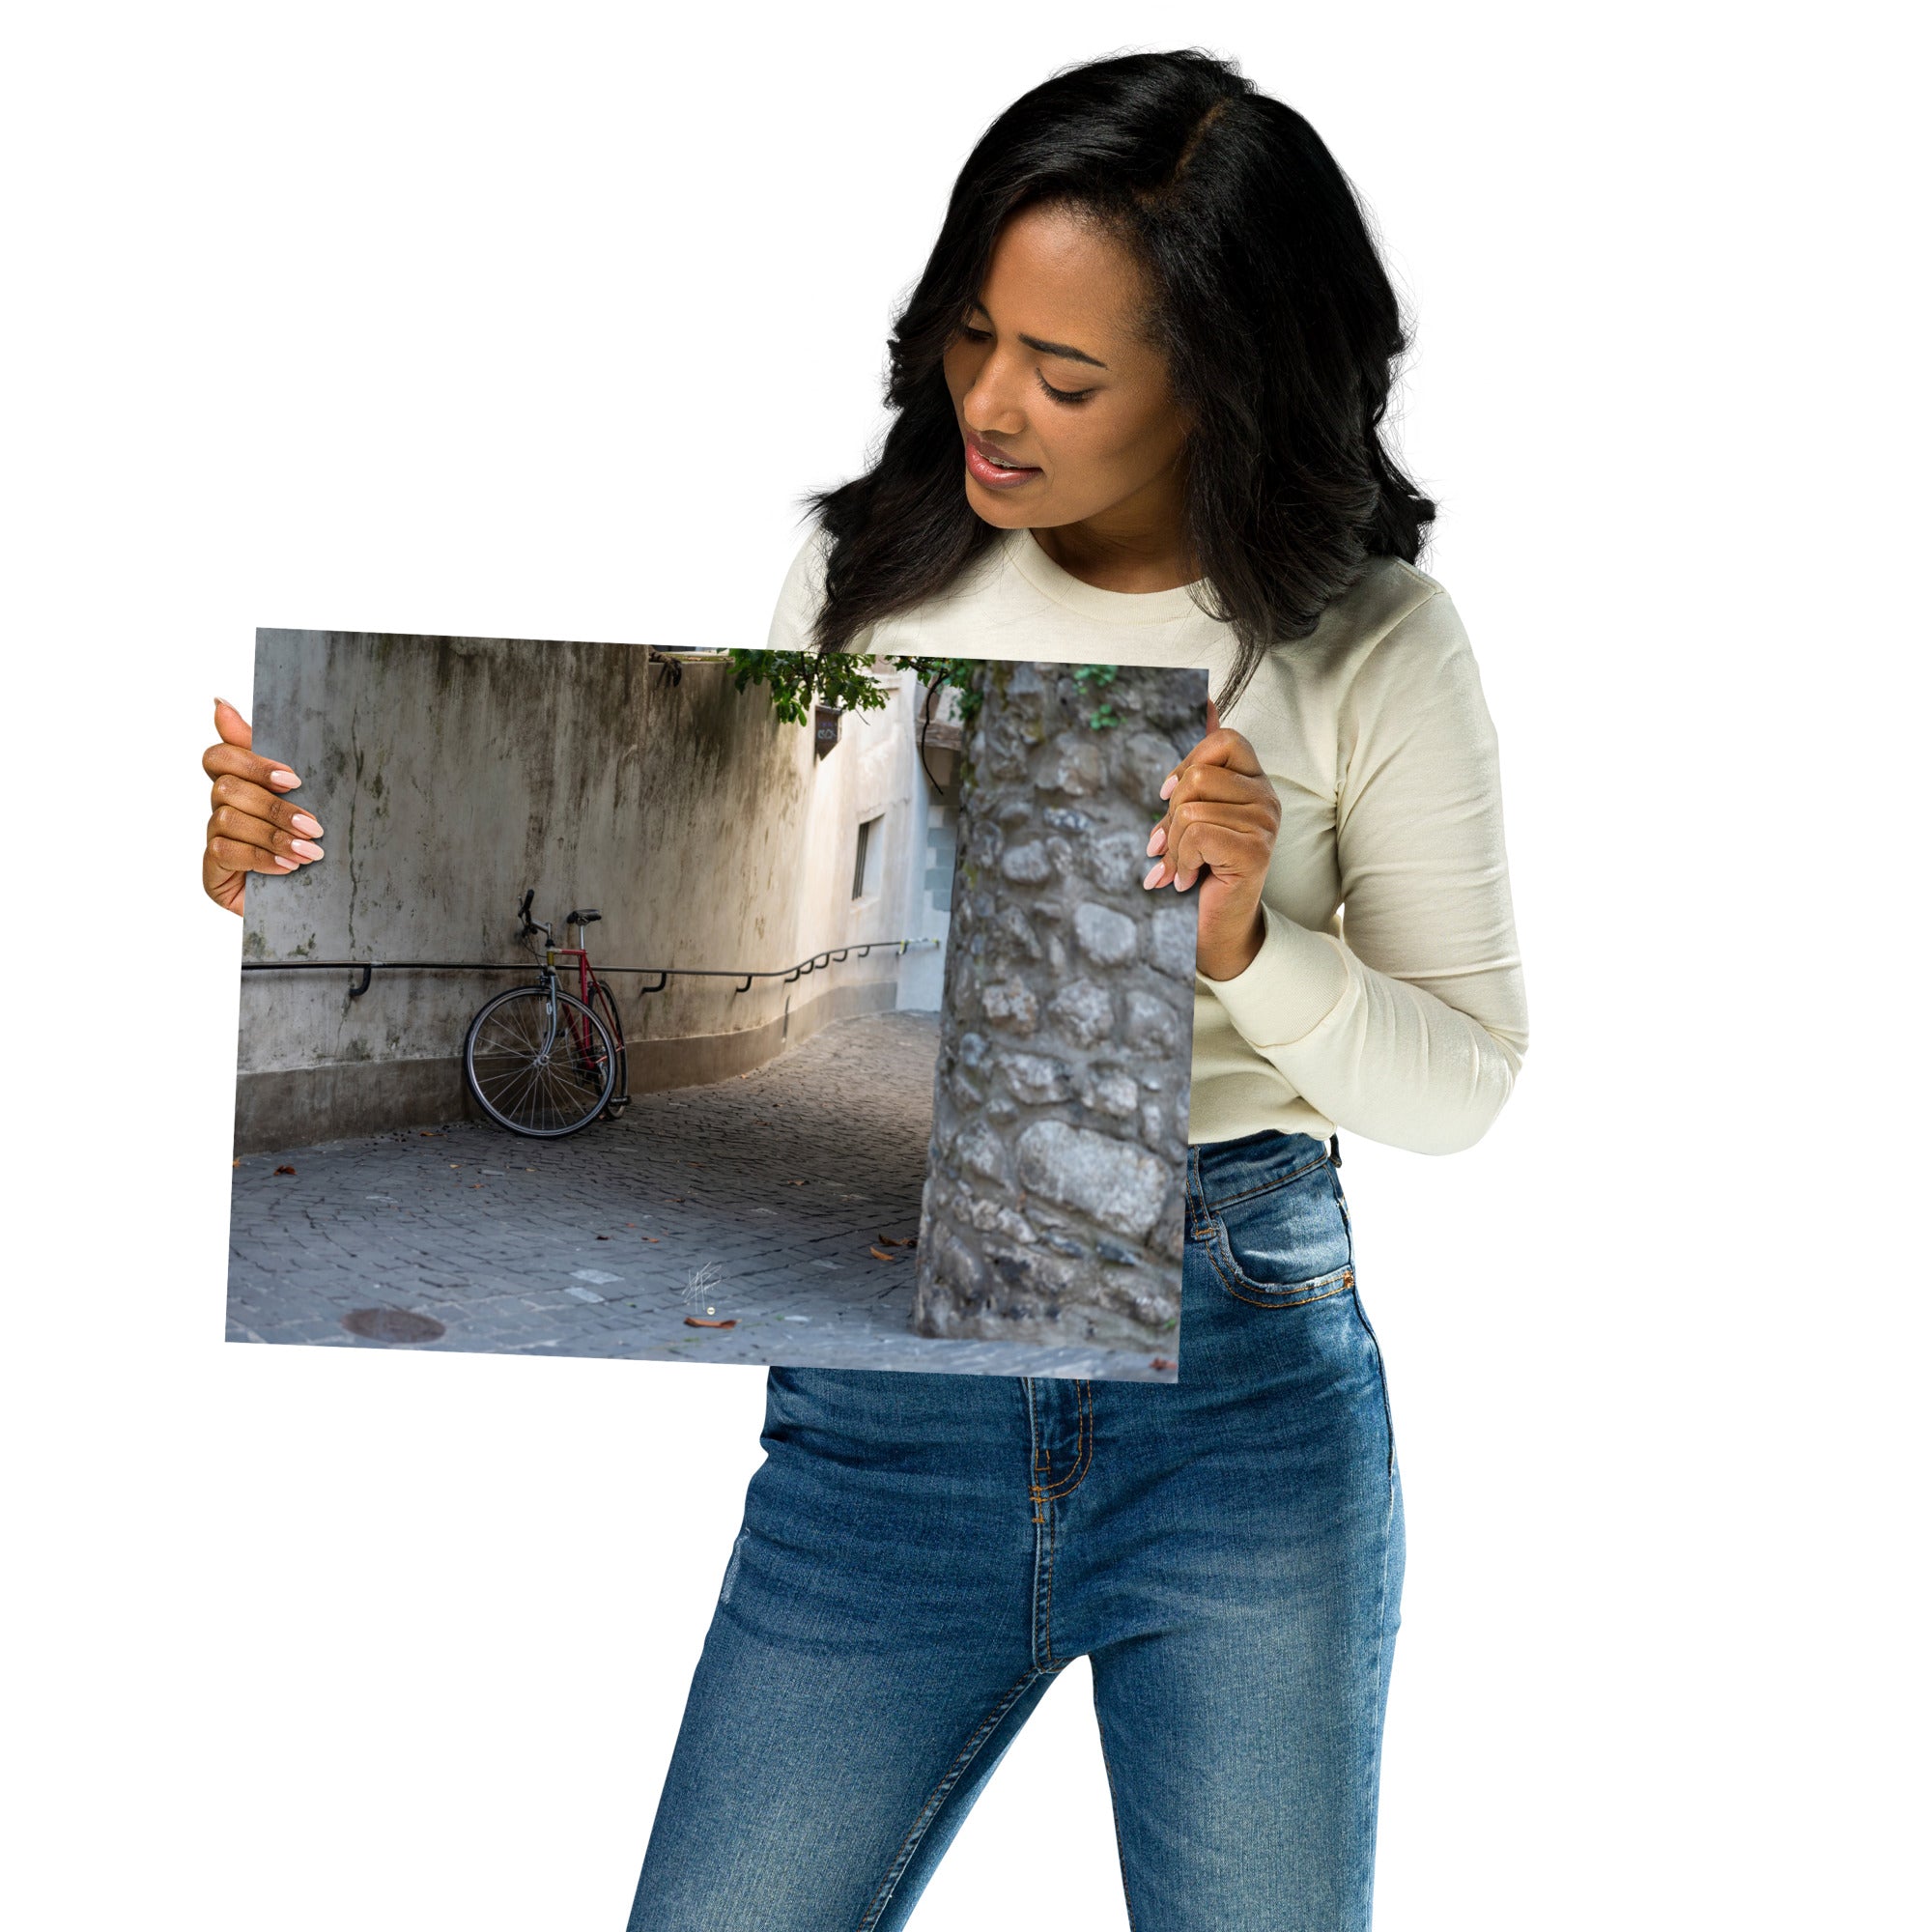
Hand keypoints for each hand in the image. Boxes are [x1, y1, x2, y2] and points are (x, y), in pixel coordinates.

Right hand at [201, 698, 324, 915]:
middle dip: (275, 807)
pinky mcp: (212, 872)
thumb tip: (218, 702)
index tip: (293, 779)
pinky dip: (261, 858)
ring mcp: (214, 841)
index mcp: (240, 785)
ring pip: (228, 820)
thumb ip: (268, 754)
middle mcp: (221, 809)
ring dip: (274, 835)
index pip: (219, 756)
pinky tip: (288, 868)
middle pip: (227, 788)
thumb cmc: (309, 843)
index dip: (252, 763)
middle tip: (314, 826)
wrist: (316, 902)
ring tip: (311, 853)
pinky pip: (225, 852)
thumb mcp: (302, 797)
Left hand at [1141, 697, 1279, 980]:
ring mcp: (1266, 823)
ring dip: (1174, 845)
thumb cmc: (1203, 867)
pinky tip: (1188, 879)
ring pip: (1192, 809)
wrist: (1216, 925)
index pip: (1223, 739)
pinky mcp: (1256, 850)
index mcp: (1254, 781)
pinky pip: (1198, 834)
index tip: (1168, 796)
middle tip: (1171, 845)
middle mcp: (1267, 797)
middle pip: (1199, 777)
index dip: (1187, 764)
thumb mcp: (1193, 809)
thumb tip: (1204, 695)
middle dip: (1171, 815)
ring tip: (1181, 866)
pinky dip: (1181, 861)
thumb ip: (1200, 761)